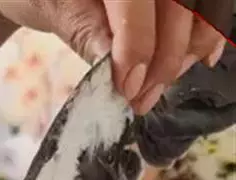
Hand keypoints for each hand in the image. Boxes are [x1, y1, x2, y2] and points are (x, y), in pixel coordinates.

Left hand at [0, 0, 229, 113]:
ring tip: (156, 89)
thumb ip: (84, 31)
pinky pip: (197, 10)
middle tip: (143, 100)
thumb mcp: (52, 9)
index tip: (129, 89)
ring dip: (182, 55)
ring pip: (194, 11)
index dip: (138, 44)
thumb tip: (116, 68)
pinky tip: (192, 61)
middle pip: (178, 5)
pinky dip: (197, 37)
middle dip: (165, 59)